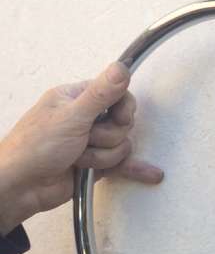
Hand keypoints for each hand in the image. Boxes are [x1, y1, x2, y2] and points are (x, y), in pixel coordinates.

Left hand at [0, 62, 162, 235]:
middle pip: (122, 124)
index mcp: (76, 99)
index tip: (115, 118)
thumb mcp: (71, 116)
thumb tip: (122, 67)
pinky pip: (122, 165)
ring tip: (78, 160)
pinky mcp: (95, 165)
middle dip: (107, 137)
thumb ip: (100, 93)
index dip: (122, 108)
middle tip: (85, 140)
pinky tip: (153, 174)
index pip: (118, 95)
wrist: (21, 186)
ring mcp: (90, 143)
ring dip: (102, 157)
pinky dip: (136, 169)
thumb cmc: (36, 147)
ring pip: (120, 146)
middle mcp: (85, 118)